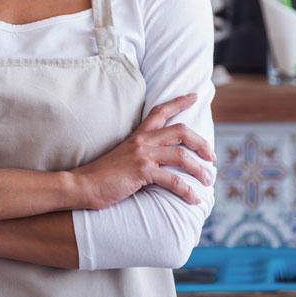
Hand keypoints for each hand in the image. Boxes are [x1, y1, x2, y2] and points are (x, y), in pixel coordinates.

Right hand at [70, 93, 215, 208]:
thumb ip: (141, 154)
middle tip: (212, 155)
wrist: (83, 185)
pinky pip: (172, 179)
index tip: (194, 96)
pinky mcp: (142, 171)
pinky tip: (193, 199)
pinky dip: (187, 190)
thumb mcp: (124, 157)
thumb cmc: (104, 175)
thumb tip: (160, 161)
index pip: (160, 111)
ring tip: (207, 180)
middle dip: (200, 142)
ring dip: (199, 169)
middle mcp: (142, 140)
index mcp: (138, 135)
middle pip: (180, 131)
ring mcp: (142, 155)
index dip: (179, 102)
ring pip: (181, 155)